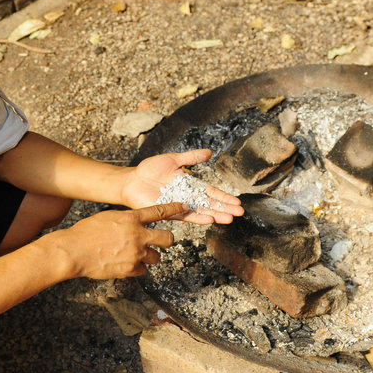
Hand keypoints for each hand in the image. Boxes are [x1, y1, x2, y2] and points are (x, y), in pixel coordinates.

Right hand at [52, 202, 187, 279]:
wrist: (73, 251)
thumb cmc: (86, 233)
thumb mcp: (108, 217)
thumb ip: (126, 220)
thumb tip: (137, 223)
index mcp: (131, 218)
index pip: (159, 211)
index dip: (174, 208)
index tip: (184, 207)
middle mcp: (137, 234)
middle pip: (168, 238)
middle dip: (167, 240)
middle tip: (163, 241)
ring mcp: (135, 253)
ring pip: (157, 256)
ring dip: (149, 256)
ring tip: (134, 254)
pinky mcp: (131, 269)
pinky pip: (143, 269)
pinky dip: (137, 267)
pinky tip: (124, 263)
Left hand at [120, 149, 242, 225]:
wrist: (132, 179)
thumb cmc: (150, 169)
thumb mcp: (173, 159)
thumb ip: (191, 157)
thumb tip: (210, 152)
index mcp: (190, 185)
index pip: (211, 192)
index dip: (224, 197)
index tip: (237, 202)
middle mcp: (187, 197)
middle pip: (210, 204)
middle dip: (225, 208)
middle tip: (240, 213)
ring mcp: (179, 205)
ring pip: (201, 211)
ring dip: (215, 215)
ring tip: (229, 219)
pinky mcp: (169, 211)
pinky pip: (185, 216)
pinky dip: (197, 218)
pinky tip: (209, 220)